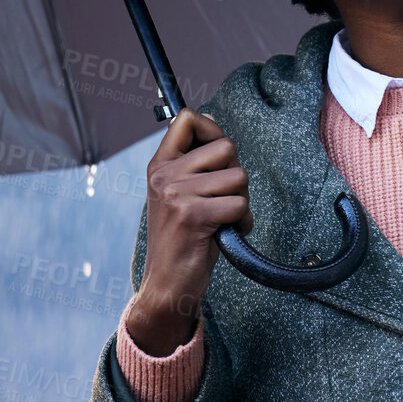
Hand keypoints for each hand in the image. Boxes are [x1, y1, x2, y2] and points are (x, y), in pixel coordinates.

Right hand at [125, 108, 251, 356]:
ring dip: (242, 202)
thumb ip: (193, 162)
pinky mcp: (193, 216)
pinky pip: (239, 205)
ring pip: (238, 177)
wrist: (167, 282)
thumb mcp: (178, 193)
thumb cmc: (182, 237)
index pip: (187, 118)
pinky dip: (243, 222)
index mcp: (159, 165)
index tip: (217, 155)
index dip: (212, 129)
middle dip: (235, 174)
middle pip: (226, 147)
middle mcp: (164, 175)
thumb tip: (211, 121)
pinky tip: (228, 233)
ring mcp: (176, 194)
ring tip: (223, 219)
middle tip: (222, 198)